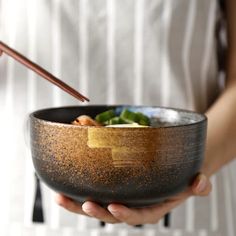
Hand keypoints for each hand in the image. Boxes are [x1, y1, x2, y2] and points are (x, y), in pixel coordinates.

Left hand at [55, 173, 211, 224]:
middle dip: (96, 211)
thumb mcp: (193, 182)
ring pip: (96, 204)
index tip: (114, 207)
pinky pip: (93, 192)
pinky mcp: (111, 189)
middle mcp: (131, 206)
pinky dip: (77, 191)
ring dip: (77, 203)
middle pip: (111, 213)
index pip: (137, 216)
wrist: (171, 173)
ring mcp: (119, 198)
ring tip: (60, 196)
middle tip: (84, 203)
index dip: (126, 214)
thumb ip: (199, 185)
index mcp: (150, 208)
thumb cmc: (180, 179)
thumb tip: (200, 182)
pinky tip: (62, 186)